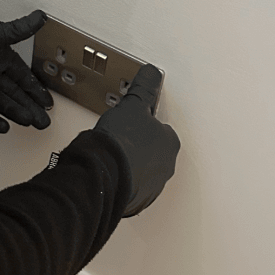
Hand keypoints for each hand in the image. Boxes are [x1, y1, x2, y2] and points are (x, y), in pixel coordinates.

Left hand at [0, 10, 53, 132]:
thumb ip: (16, 30)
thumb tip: (39, 17)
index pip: (22, 75)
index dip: (35, 88)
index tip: (47, 100)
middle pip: (15, 93)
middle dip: (31, 106)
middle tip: (44, 120)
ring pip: (2, 105)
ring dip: (17, 113)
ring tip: (31, 123)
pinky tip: (4, 127)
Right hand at [92, 64, 180, 216]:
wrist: (104, 172)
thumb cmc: (122, 142)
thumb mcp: (133, 104)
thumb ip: (144, 88)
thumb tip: (151, 73)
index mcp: (170, 143)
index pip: (163, 130)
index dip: (146, 124)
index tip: (135, 122)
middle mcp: (166, 167)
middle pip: (155, 152)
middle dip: (140, 146)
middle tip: (123, 139)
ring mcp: (152, 186)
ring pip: (144, 172)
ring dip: (132, 166)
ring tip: (113, 156)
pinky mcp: (135, 201)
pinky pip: (131, 189)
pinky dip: (122, 182)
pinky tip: (110, 172)